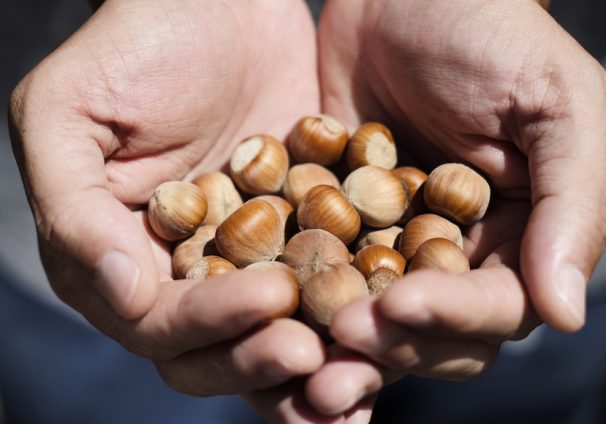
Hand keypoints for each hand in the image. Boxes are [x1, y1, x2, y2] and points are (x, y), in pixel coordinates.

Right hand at [9, 0, 325, 410]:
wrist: (217, 4)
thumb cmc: (133, 46)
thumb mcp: (66, 114)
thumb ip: (72, 208)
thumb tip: (118, 290)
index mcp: (119, 260)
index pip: (157, 323)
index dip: (208, 326)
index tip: (270, 302)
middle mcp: (181, 274)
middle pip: (215, 349)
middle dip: (263, 360)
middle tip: (315, 353)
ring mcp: (244, 259)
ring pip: (273, 334)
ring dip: (313, 368)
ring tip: (358, 382)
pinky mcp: (300, 236)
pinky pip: (325, 287)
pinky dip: (352, 314)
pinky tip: (389, 328)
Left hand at [304, 0, 605, 413]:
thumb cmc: (489, 34)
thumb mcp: (554, 106)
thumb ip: (574, 205)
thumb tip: (563, 312)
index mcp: (521, 238)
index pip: (497, 308)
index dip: (452, 318)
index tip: (400, 306)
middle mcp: (459, 253)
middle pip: (429, 330)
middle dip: (386, 347)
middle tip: (334, 359)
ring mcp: (392, 241)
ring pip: (369, 314)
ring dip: (335, 340)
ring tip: (296, 356)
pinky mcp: (338, 222)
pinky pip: (318, 269)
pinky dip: (296, 293)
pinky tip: (265, 309)